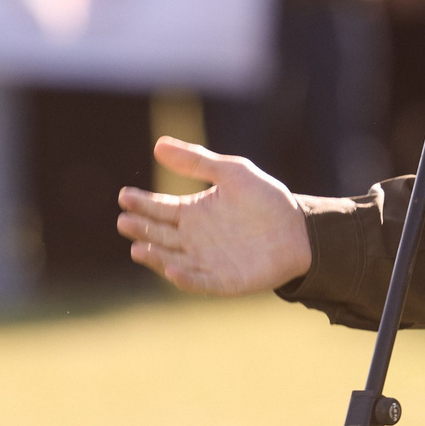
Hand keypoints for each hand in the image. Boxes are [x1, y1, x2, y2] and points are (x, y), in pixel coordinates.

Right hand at [116, 138, 313, 293]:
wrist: (300, 228)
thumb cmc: (265, 199)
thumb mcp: (231, 172)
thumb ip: (196, 161)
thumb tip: (158, 145)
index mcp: (193, 213)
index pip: (160, 209)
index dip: (142, 203)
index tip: (125, 196)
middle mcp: (194, 239)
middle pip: (160, 235)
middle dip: (141, 229)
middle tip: (125, 221)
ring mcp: (207, 262)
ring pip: (172, 259)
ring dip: (155, 256)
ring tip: (138, 247)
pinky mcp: (224, 281)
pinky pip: (199, 281)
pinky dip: (184, 277)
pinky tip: (170, 268)